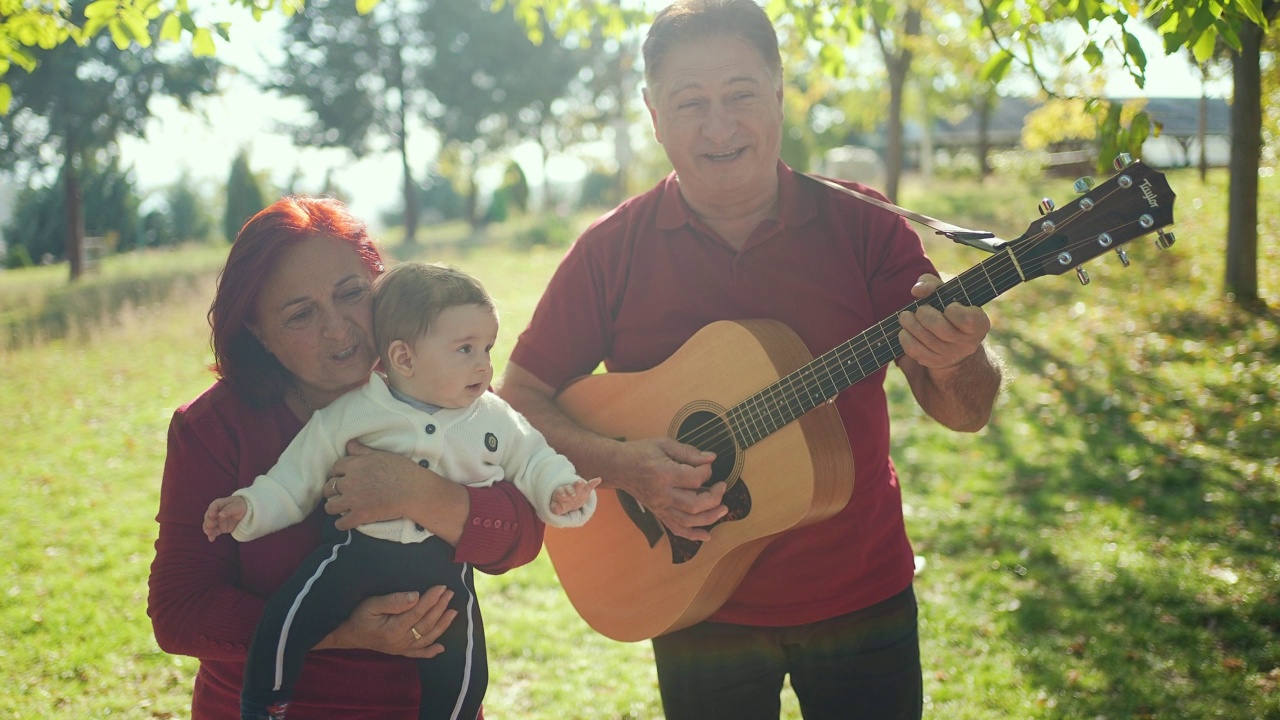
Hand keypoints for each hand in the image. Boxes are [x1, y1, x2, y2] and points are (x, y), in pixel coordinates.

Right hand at [203, 496, 246, 540]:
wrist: (245, 512)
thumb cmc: (240, 506)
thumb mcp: (237, 506)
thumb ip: (228, 510)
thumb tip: (220, 514)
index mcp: (219, 504)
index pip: (213, 506)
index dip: (212, 510)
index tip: (212, 515)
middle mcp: (215, 512)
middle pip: (208, 516)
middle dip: (208, 521)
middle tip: (210, 525)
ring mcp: (217, 521)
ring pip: (209, 525)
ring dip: (207, 529)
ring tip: (209, 533)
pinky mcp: (219, 528)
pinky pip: (214, 532)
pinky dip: (211, 535)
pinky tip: (211, 539)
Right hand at [317, 585, 456, 659]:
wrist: (347, 635)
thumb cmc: (358, 617)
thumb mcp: (371, 605)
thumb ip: (393, 601)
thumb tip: (415, 596)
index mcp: (393, 629)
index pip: (418, 612)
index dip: (431, 599)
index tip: (441, 587)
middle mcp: (400, 641)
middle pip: (426, 624)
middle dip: (440, 608)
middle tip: (450, 593)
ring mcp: (401, 648)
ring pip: (427, 638)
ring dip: (442, 625)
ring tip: (453, 611)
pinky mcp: (400, 652)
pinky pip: (418, 653)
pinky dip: (430, 652)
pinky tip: (441, 648)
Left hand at [324, 440, 419, 530]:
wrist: (415, 491)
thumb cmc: (402, 470)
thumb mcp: (381, 455)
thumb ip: (362, 451)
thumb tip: (349, 444)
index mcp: (355, 465)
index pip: (336, 467)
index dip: (338, 472)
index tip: (342, 476)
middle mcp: (351, 482)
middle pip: (329, 487)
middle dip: (332, 490)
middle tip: (340, 492)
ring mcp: (354, 500)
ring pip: (330, 506)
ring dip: (333, 506)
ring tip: (340, 506)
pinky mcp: (361, 515)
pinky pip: (341, 523)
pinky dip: (341, 523)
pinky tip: (345, 521)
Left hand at [549, 477, 601, 515]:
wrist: (569, 499)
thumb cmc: (562, 503)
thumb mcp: (558, 507)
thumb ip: (556, 508)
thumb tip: (555, 510)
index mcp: (561, 492)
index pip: (561, 492)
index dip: (562, 494)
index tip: (562, 497)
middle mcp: (569, 489)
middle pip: (570, 488)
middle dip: (571, 491)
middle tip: (573, 496)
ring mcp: (577, 488)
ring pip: (578, 485)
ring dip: (579, 484)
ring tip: (581, 482)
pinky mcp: (585, 490)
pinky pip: (589, 485)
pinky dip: (593, 482)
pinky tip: (599, 479)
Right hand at [608, 437, 725, 541]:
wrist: (619, 467)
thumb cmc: (641, 452)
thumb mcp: (664, 444)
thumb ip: (689, 452)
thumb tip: (711, 458)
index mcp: (664, 474)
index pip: (695, 479)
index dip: (707, 471)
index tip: (707, 464)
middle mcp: (662, 494)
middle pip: (695, 504)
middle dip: (715, 497)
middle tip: (722, 486)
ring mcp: (660, 507)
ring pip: (689, 520)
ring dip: (710, 517)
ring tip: (723, 509)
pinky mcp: (659, 513)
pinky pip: (676, 529)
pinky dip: (693, 535)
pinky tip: (707, 535)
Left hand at [897, 273, 990, 369]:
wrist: (952, 338)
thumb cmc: (948, 307)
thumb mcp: (946, 291)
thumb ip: (932, 283)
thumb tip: (917, 290)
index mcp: (979, 323)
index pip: (965, 319)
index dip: (952, 310)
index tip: (948, 306)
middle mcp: (968, 343)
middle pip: (940, 328)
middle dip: (924, 314)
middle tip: (919, 309)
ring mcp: (951, 355)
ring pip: (925, 339)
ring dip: (910, 324)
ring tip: (905, 316)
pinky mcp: (935, 362)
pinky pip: (915, 351)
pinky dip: (905, 338)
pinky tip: (905, 330)